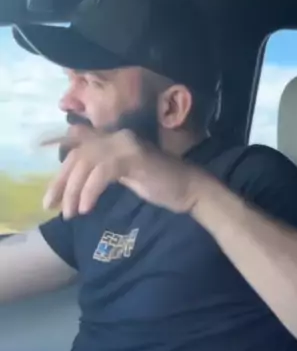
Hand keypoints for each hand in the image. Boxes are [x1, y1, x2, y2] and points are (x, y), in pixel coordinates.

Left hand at [41, 126, 208, 218]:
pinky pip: (102, 173)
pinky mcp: (133, 157)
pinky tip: (87, 209)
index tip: (51, 198)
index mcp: (113, 140)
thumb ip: (103, 173)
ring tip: (72, 214)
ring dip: (74, 191)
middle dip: (61, 184)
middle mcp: (116, 137)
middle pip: (77, 156)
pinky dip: (90, 191)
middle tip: (53, 207)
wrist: (191, 190)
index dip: (60, 174)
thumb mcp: (125, 177)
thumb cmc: (160, 187)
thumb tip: (74, 186)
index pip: (77, 152)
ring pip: (86, 164)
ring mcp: (125, 145)